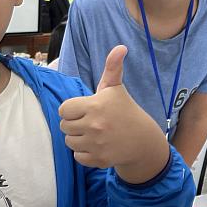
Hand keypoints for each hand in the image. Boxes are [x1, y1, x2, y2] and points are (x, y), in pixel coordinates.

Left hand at [59, 45, 166, 174]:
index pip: (63, 109)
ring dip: (78, 138)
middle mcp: (94, 125)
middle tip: (90, 122)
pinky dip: (84, 153)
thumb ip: (112, 67)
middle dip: (74, 124)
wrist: (142, 140)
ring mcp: (97, 144)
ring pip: (69, 142)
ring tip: (93, 134)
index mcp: (95, 105)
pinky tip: (97, 146)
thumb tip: (120, 47)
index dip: (72, 109)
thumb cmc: (124, 110)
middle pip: (64, 126)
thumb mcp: (116, 89)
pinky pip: (77, 156)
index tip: (84, 109)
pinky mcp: (99, 159)